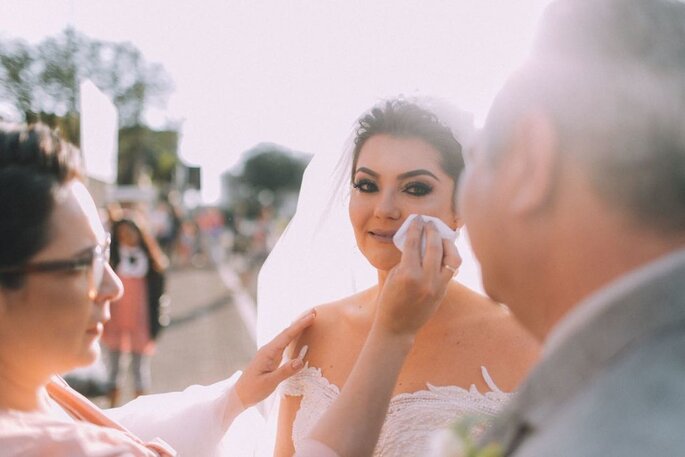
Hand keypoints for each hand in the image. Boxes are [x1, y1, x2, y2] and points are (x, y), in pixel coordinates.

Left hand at [234, 309, 315, 406]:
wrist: (239, 395)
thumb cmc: (253, 390)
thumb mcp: (269, 382)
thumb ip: (285, 371)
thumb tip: (301, 361)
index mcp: (268, 352)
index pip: (287, 335)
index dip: (300, 325)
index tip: (311, 316)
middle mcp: (268, 349)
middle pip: (286, 332)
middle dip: (300, 322)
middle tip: (313, 312)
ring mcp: (269, 353)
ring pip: (285, 337)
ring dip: (297, 328)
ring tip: (308, 320)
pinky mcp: (270, 358)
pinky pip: (284, 344)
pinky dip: (292, 337)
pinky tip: (296, 335)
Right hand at [375, 217, 460, 336]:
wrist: (397, 327)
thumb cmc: (390, 299)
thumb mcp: (394, 275)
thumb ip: (407, 258)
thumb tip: (418, 240)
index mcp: (408, 273)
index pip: (414, 243)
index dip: (416, 227)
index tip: (417, 218)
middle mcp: (425, 279)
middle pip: (434, 246)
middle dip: (432, 230)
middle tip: (430, 223)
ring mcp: (437, 286)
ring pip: (450, 257)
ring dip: (446, 243)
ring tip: (440, 236)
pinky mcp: (443, 291)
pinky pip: (451, 269)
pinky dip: (449, 257)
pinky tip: (444, 251)